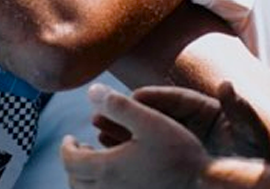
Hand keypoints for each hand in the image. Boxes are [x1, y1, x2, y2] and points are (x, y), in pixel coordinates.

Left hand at [61, 84, 209, 188]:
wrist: (202, 186)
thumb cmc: (179, 154)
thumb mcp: (150, 121)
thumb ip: (119, 105)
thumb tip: (91, 91)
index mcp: (107, 169)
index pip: (70, 160)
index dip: (67, 147)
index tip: (71, 138)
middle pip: (75, 180)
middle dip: (73, 162)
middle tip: (81, 149)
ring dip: (83, 179)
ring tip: (95, 163)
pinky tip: (113, 179)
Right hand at [93, 84, 269, 159]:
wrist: (250, 185)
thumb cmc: (256, 159)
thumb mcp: (251, 134)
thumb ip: (239, 110)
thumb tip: (227, 84)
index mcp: (208, 110)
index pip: (176, 99)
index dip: (154, 97)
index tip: (134, 97)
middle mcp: (191, 123)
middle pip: (154, 114)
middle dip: (129, 113)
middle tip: (103, 112)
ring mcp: (181, 141)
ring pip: (146, 133)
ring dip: (122, 130)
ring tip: (98, 130)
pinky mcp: (173, 159)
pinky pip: (147, 151)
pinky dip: (129, 150)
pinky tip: (110, 152)